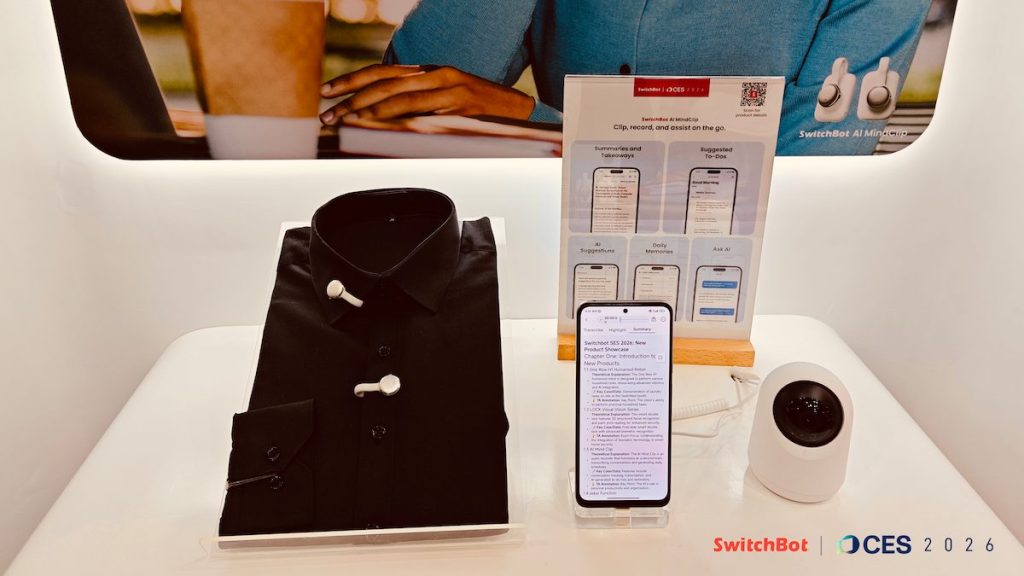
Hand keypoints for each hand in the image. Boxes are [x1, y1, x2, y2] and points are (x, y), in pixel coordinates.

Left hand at [319, 64, 534, 124]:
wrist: (518, 111)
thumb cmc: (480, 110)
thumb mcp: (445, 100)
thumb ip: (417, 104)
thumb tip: (382, 117)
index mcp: (429, 72)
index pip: (382, 72)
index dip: (351, 81)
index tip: (326, 92)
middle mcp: (435, 75)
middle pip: (382, 83)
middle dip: (350, 98)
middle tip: (326, 115)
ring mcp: (447, 89)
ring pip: (397, 95)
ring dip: (366, 109)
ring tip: (343, 120)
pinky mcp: (458, 106)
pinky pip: (419, 110)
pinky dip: (395, 115)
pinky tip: (375, 122)